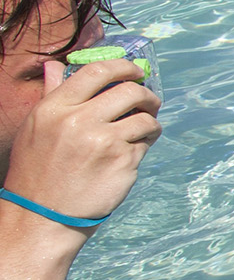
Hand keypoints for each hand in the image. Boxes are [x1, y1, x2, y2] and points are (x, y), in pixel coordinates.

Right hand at [4, 59, 160, 227]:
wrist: (42, 214)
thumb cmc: (38, 170)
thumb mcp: (35, 126)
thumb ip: (52, 93)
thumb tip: (55, 65)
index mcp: (54, 108)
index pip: (97, 71)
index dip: (123, 67)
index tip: (135, 71)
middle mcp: (79, 121)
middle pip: (129, 90)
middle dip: (146, 94)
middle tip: (149, 102)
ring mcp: (103, 141)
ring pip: (145, 117)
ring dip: (151, 121)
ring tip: (144, 129)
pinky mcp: (123, 161)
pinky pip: (146, 142)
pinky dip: (146, 143)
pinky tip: (135, 150)